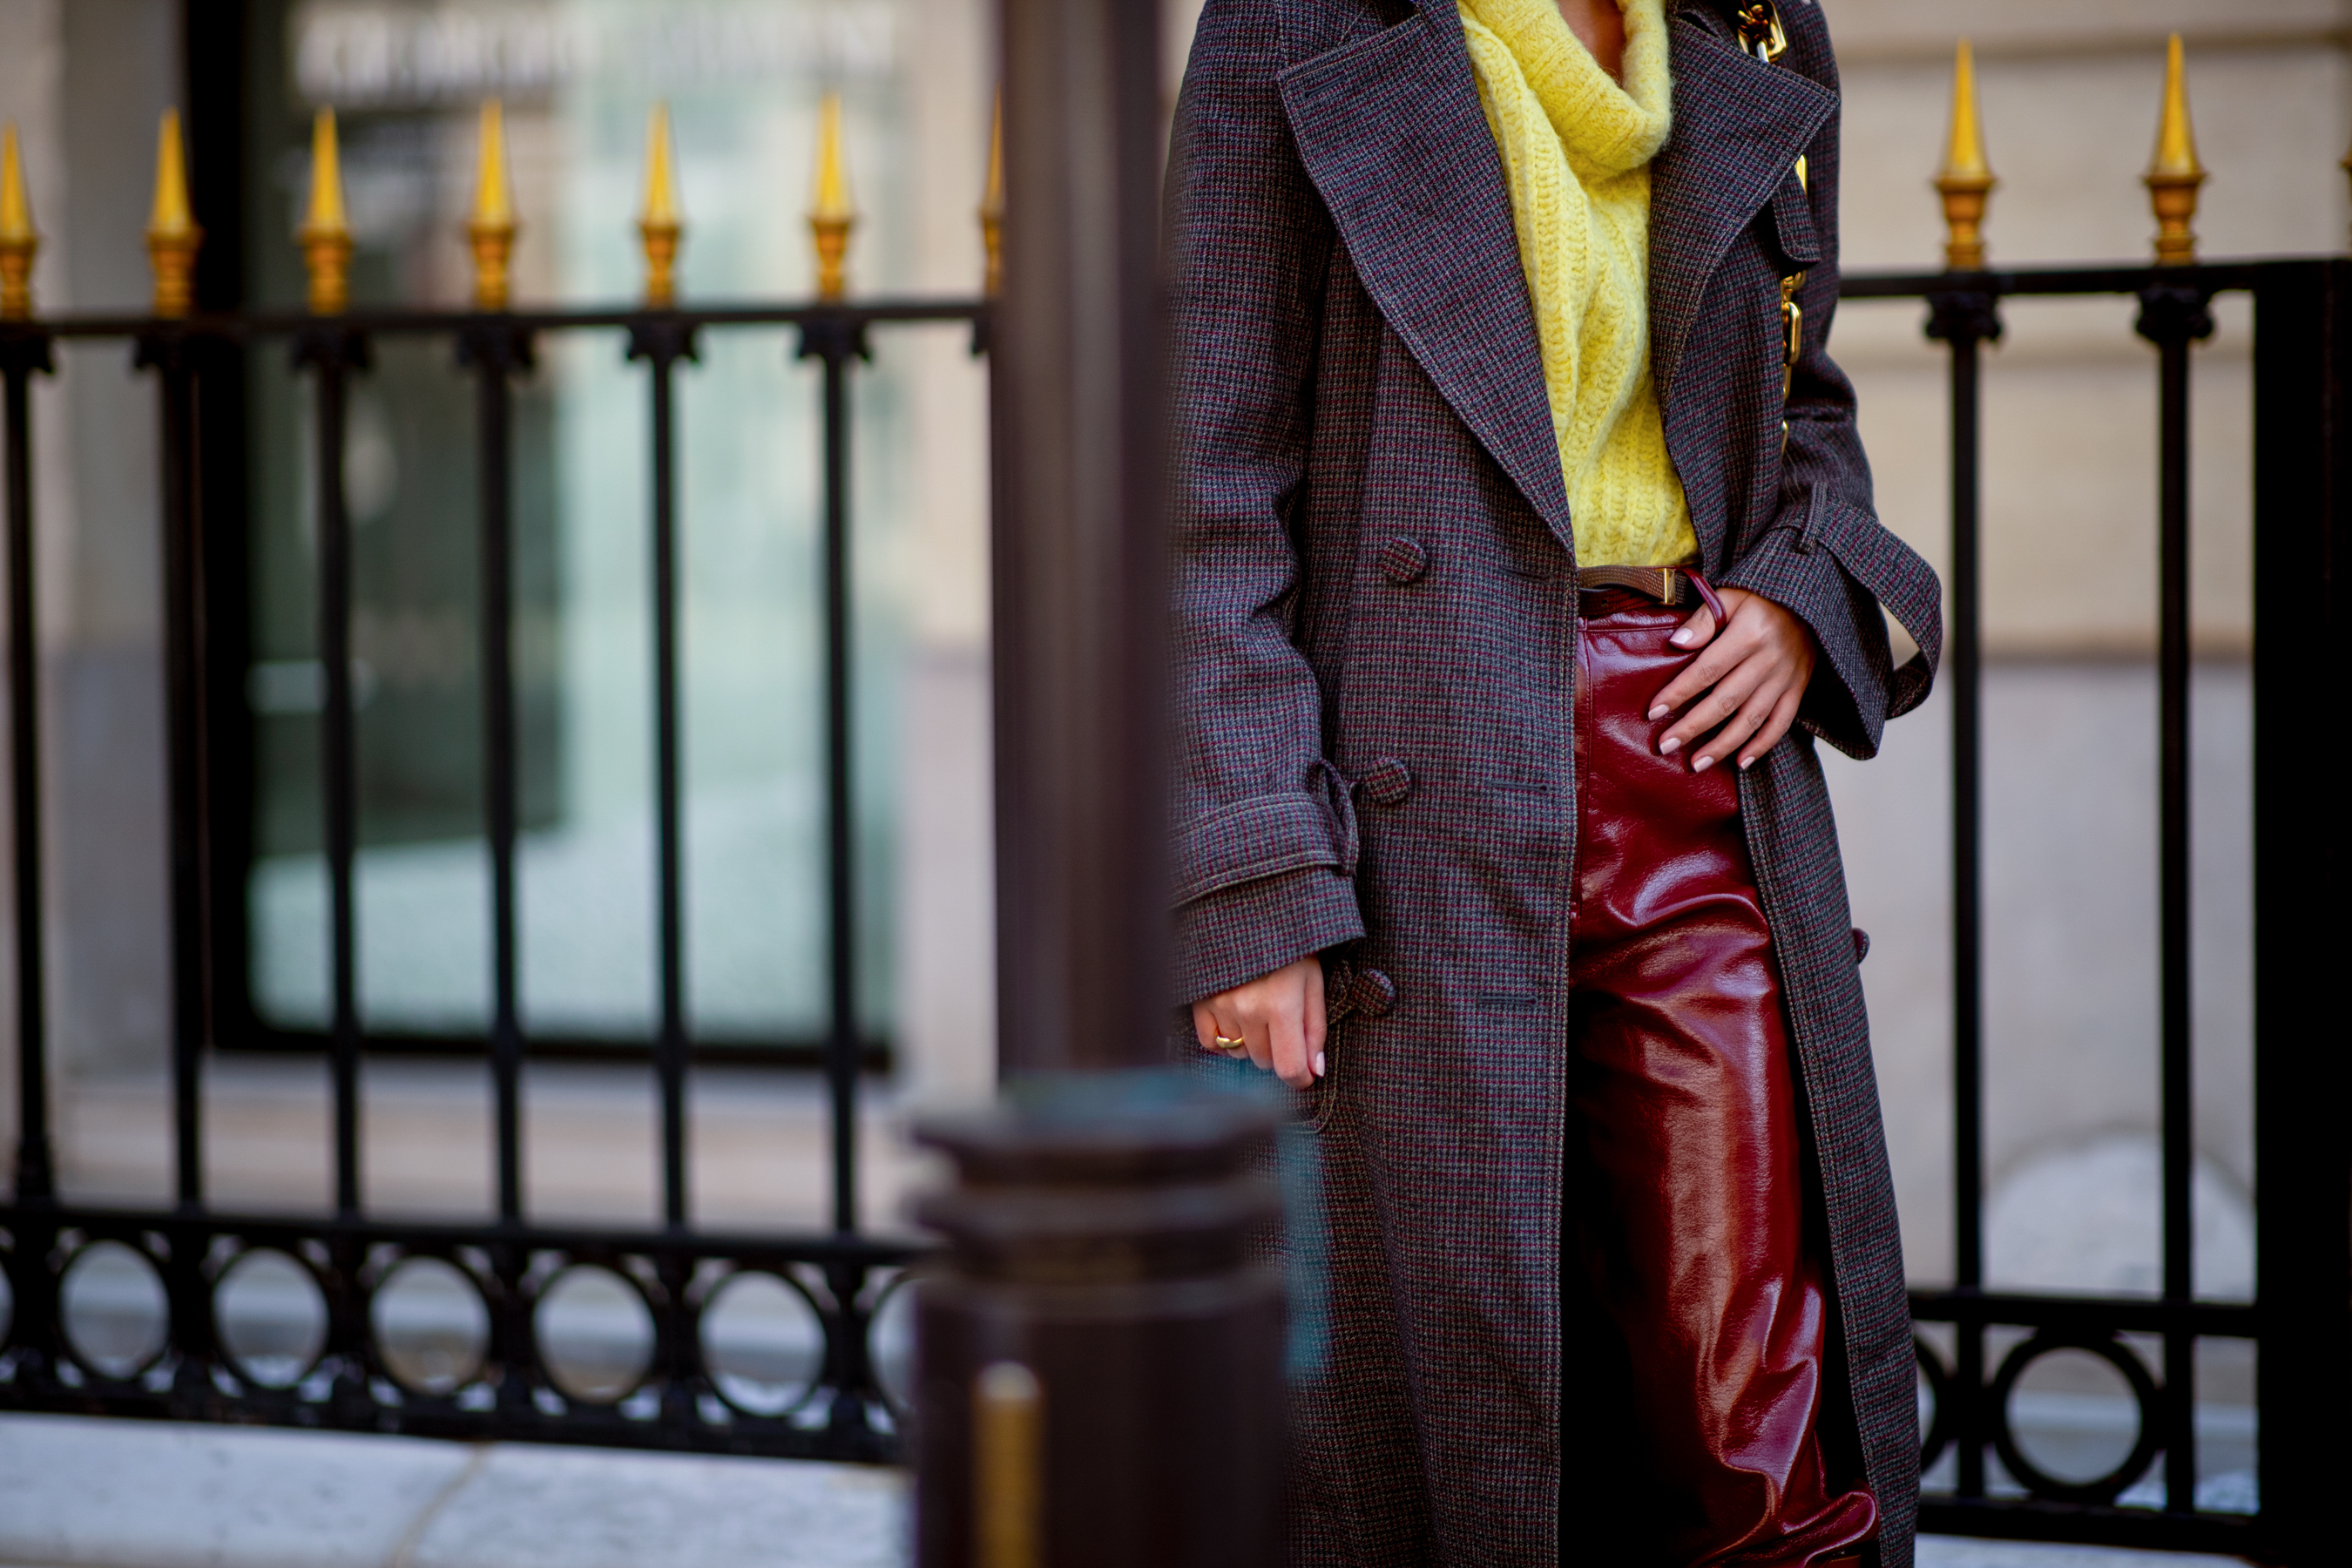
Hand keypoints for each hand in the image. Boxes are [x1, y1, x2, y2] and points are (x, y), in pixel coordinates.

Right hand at [1192, 956, 1326, 1088]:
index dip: (1300, 1078)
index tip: (1304, 1075)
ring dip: (1251, 1042)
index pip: (1288, 1068)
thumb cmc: (1289, 944)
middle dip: (1278, 1050)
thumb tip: (1314, 1070)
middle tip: (1283, 1021)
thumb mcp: (1312, 980)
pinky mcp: (1200, 1001)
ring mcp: (1220, 1005)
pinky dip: (1223, 1038)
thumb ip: (1315, 1028)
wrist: (1248, 909)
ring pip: (1238, 1054)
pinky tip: (1235, 1019)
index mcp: (1282, 1004)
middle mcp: (1248, 1010)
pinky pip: (1209, 1043)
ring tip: (1259, 1011)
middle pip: (1265, 1062)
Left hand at [1648, 587, 1817, 771]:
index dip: (1679, 693)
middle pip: (1725, 701)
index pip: (1706, 670)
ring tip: (1696, 764)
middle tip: (1666, 746)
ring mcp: (1785, 679)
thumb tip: (1676, 643)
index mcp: (1749, 634)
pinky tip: (1740, 763)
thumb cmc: (1761, 599)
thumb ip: (1704, 619)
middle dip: (1693, 727)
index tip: (1653, 712)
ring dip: (1722, 745)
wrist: (1810, 602)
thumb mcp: (1732, 596)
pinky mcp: (1797, 690)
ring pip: (1751, 719)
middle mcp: (1769, 660)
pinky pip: (1780, 724)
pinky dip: (1762, 746)